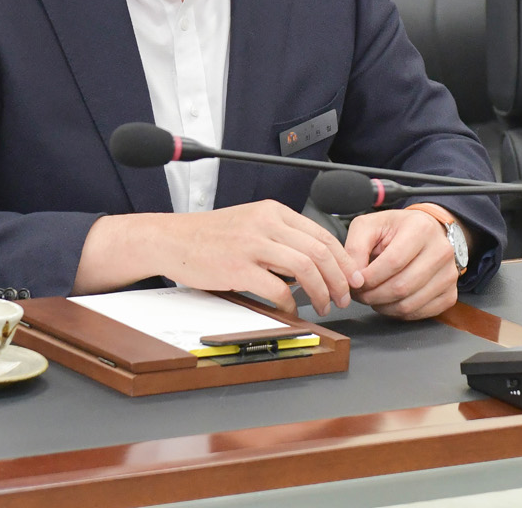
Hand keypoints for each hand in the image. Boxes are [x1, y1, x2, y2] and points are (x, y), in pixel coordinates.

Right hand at [75, 201, 363, 314]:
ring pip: (305, 268)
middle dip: (338, 279)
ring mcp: (251, 244)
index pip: (322, 233)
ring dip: (321, 292)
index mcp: (272, 211)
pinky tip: (291, 310)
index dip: (343, 259)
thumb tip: (314, 262)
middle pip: (320, 251)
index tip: (350, 278)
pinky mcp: (238, 267)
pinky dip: (291, 303)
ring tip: (323, 306)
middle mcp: (265, 223)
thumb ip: (280, 236)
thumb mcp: (250, 224)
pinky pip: (278, 288)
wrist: (170, 240)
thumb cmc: (210, 237)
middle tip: (343, 298)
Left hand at [344, 209, 459, 319]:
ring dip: (383, 306)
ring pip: (409, 304)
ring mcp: (449, 275)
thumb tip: (354, 278)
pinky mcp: (450, 294)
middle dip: (373, 295)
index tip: (355, 281)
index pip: (393, 262)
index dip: (369, 277)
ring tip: (372, 296)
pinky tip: (389, 301)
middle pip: (401, 287)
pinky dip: (399, 313)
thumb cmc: (396, 229)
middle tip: (360, 293)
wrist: (426, 233)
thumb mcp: (369, 226)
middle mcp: (441, 251)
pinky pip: (420, 314)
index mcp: (421, 228)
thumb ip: (355, 247)